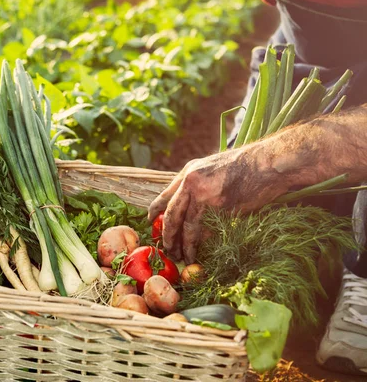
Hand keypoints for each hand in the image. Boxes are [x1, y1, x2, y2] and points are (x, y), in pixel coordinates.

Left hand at [148, 146, 292, 263]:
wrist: (269, 162)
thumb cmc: (245, 166)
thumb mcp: (211, 167)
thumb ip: (195, 184)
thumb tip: (185, 208)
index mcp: (188, 172)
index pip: (164, 196)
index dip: (154, 212)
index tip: (150, 223)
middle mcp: (192, 182)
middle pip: (172, 215)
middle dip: (167, 235)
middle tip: (167, 249)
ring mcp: (206, 195)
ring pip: (188, 227)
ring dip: (185, 246)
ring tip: (184, 257)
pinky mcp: (222, 208)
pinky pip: (209, 230)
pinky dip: (204, 244)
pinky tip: (203, 253)